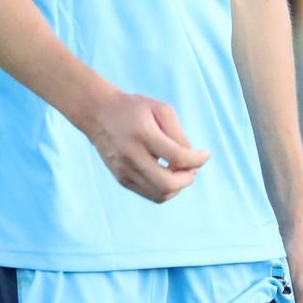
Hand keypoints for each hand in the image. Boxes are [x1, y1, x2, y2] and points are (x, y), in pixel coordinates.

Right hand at [80, 91, 209, 202]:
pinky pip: (149, 194)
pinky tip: (167, 175)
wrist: (97, 112)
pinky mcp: (121, 179)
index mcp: (143, 134)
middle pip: (168, 184)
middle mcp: (131, 155)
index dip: (197, 160)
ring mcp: (124, 170)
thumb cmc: (133, 108)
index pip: (177, 158)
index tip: (205, 154)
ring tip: (180, 172)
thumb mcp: (160, 109)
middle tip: (192, 169)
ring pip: (160, 194)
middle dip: (188, 179)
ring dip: (178, 187)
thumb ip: (179, 134)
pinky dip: (164, 189)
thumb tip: (190, 160)